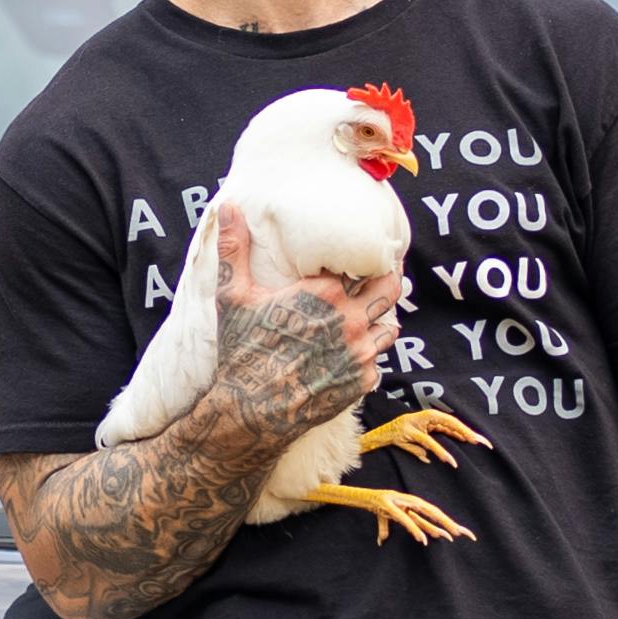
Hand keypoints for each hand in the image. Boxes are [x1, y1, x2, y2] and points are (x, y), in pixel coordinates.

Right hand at [209, 204, 399, 449]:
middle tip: (377, 277)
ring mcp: (361, 352)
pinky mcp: (363, 381)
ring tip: (366, 317)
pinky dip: (367, 356)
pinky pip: (377, 362)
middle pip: (389, 288)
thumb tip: (227, 206)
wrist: (251, 412)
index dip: (357, 258)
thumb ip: (234, 249)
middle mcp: (351, 319)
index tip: (353, 258)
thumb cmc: (242, 352)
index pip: (358, 262)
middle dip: (386, 279)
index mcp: (325, 293)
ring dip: (379, 320)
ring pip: (390, 326)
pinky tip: (351, 354)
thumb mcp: (233, 297)